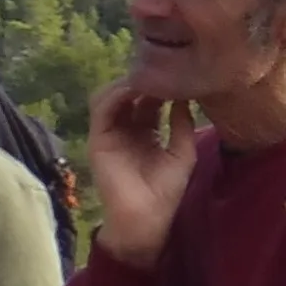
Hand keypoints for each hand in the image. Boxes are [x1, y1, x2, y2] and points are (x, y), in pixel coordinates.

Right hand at [85, 79, 202, 268]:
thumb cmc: (166, 190)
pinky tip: (134, 89)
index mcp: (146, 131)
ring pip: (111, 95)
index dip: (162, 84)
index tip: (180, 72)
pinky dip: (116, 94)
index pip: (150, 98)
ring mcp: (110, 132)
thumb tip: (186, 97)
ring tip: (150, 76)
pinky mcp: (98, 139)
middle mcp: (126, 128)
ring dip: (129, 83)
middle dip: (145, 79)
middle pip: (130, 93)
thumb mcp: (182, 152)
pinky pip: (102, 109)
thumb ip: (183, 124)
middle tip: (163, 68)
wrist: (148, 218)